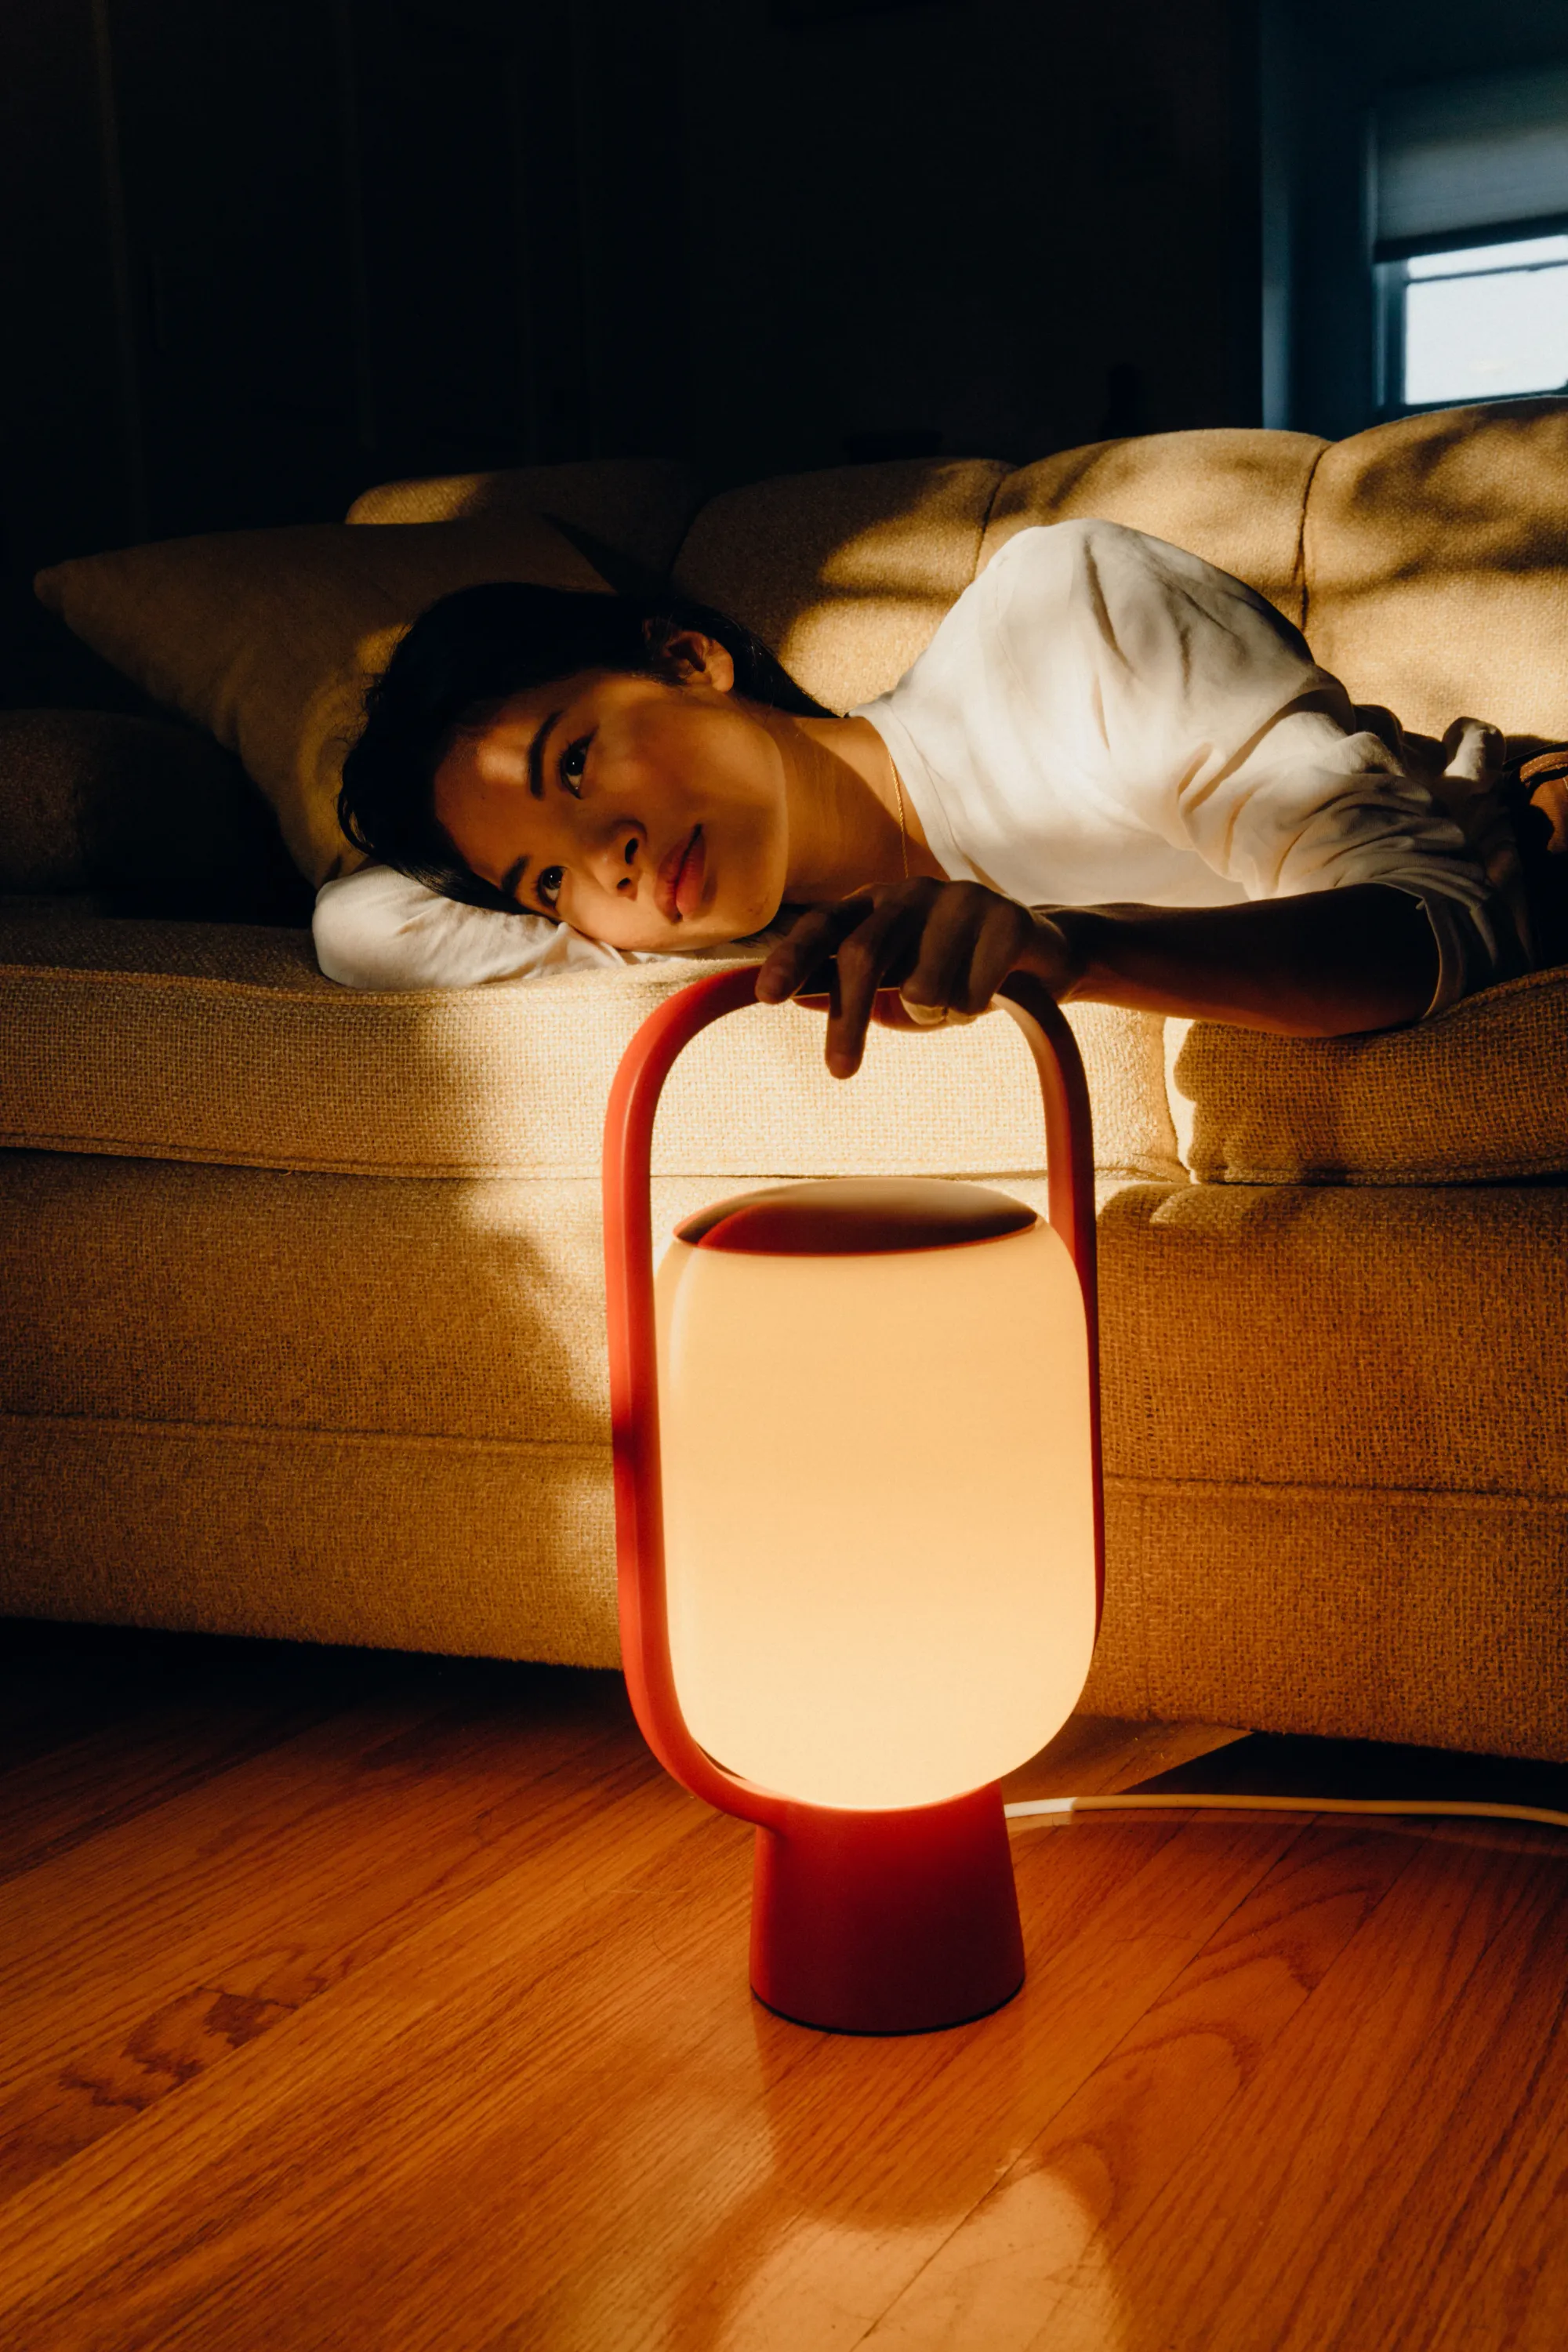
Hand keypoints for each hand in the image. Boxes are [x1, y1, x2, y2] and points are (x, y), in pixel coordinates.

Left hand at [756, 878, 1077, 1076]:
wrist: (1041, 958)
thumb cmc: (950, 975)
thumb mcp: (892, 987)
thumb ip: (845, 989)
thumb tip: (795, 998)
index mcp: (874, 904)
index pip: (823, 926)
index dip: (792, 959)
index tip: (766, 997)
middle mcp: (911, 892)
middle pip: (863, 955)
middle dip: (849, 1020)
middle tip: (840, 1071)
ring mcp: (960, 898)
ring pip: (922, 987)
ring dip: (934, 1018)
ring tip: (952, 1007)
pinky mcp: (1005, 918)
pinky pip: (970, 994)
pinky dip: (971, 1012)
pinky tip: (990, 993)